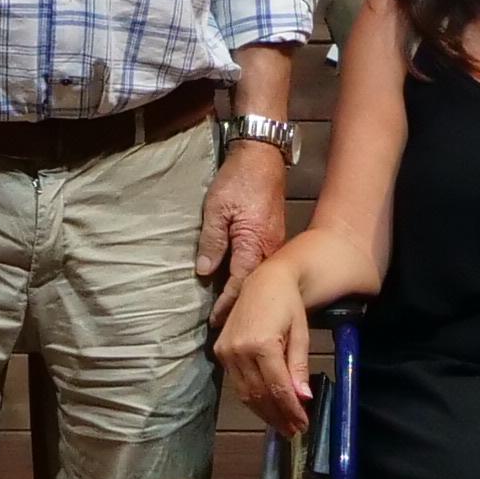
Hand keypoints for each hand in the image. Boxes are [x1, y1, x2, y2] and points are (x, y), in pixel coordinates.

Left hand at [194, 141, 288, 319]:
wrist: (262, 155)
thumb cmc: (239, 178)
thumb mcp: (216, 208)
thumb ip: (212, 241)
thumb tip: (204, 272)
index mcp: (255, 243)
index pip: (239, 282)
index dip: (226, 303)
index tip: (215, 320)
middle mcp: (270, 247)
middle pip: (253, 284)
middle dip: (238, 305)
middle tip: (223, 324)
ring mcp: (275, 241)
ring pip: (260, 275)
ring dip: (245, 292)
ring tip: (231, 309)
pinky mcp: (275, 234)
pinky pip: (263, 263)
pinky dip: (251, 277)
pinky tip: (242, 282)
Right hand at [213, 264, 313, 440]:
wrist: (264, 280)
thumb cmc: (288, 304)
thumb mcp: (300, 333)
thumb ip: (299, 366)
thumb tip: (303, 397)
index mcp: (262, 343)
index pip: (277, 387)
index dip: (290, 409)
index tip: (303, 424)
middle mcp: (239, 349)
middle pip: (260, 394)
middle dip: (278, 415)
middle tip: (294, 430)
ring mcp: (226, 351)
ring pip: (246, 393)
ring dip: (265, 412)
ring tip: (282, 425)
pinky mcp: (220, 351)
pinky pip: (237, 383)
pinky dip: (252, 398)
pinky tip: (266, 407)